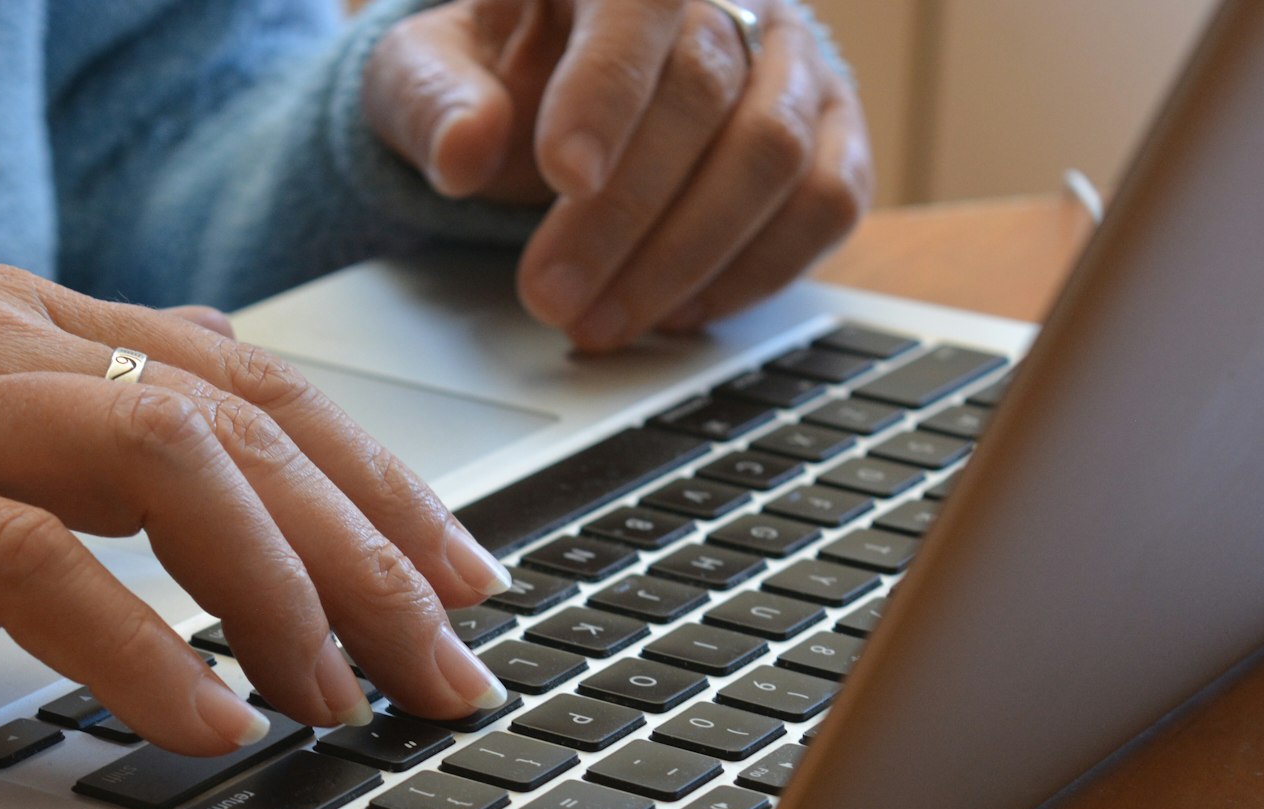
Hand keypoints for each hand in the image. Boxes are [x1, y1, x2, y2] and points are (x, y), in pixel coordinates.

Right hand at [0, 267, 512, 753]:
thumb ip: (55, 447)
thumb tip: (205, 506)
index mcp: (18, 320)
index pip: (253, 385)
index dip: (380, 482)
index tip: (464, 577)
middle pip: (246, 425)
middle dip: (378, 555)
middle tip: (454, 670)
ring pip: (169, 466)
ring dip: (286, 592)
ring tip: (346, 702)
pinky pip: (27, 563)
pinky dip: (137, 648)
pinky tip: (204, 726)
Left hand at [364, 0, 871, 350]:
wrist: (558, 93)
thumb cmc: (494, 77)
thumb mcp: (430, 75)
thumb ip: (436, 103)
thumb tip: (461, 150)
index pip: (634, 9)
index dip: (605, 92)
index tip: (564, 176)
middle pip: (704, 92)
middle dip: (624, 214)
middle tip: (552, 297)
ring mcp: (791, 63)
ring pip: (774, 154)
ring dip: (685, 258)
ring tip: (601, 323)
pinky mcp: (833, 134)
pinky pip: (826, 205)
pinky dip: (753, 273)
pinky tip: (675, 313)